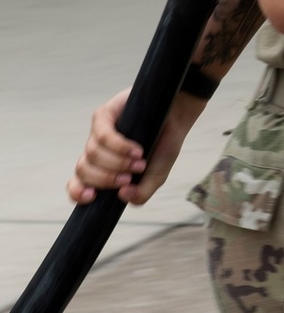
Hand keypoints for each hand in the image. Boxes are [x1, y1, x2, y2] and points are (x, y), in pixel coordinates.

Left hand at [68, 88, 204, 205]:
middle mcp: (96, 151)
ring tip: (140, 163)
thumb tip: (121, 195)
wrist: (177, 117)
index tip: (92, 197)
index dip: (78, 192)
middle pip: (82, 170)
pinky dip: (120, 147)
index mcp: (102, 169)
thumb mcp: (156, 176)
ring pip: (92, 154)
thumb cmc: (163, 146)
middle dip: (105, 179)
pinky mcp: (104, 115)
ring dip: (118, 163)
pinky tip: (136, 150)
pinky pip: (103, 136)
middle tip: (129, 179)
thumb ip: (141, 194)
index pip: (78, 183)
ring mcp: (98, 133)